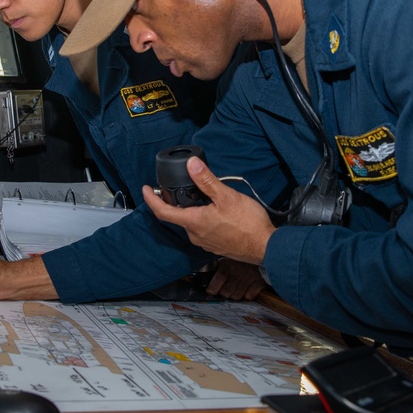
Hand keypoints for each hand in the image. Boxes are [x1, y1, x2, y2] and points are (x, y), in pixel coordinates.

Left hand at [142, 156, 275, 264]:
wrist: (266, 247)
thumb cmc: (248, 224)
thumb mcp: (227, 196)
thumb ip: (207, 180)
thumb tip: (191, 165)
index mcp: (193, 222)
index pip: (162, 211)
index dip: (151, 199)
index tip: (146, 188)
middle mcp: (195, 235)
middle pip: (178, 215)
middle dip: (181, 201)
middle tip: (189, 186)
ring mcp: (204, 242)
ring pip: (192, 222)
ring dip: (195, 209)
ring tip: (209, 197)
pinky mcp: (214, 245)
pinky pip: (203, 229)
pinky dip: (204, 218)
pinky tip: (218, 212)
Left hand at [205, 258, 266, 300]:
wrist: (260, 252)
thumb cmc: (239, 259)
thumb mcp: (226, 260)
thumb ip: (216, 269)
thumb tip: (205, 281)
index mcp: (226, 265)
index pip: (216, 283)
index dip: (213, 289)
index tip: (212, 291)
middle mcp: (237, 272)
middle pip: (226, 293)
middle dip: (225, 292)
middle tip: (227, 288)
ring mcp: (249, 277)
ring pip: (237, 296)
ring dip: (236, 294)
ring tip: (237, 287)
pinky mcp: (259, 282)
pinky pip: (249, 296)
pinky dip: (248, 294)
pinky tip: (247, 288)